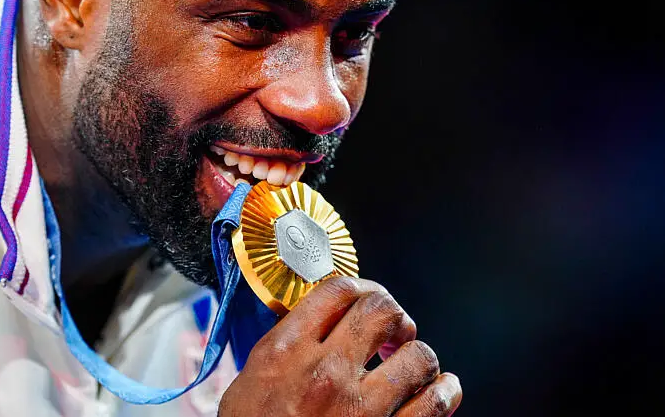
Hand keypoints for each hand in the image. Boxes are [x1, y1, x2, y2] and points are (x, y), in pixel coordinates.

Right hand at [219, 277, 461, 416]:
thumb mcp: (249, 380)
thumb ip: (283, 345)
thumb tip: (318, 320)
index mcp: (286, 351)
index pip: (338, 290)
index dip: (362, 288)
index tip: (367, 299)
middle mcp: (324, 372)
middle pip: (382, 310)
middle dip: (394, 316)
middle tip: (392, 332)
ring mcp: (359, 408)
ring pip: (418, 355)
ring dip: (419, 357)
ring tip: (412, 366)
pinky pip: (433, 404)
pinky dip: (444, 392)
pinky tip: (442, 390)